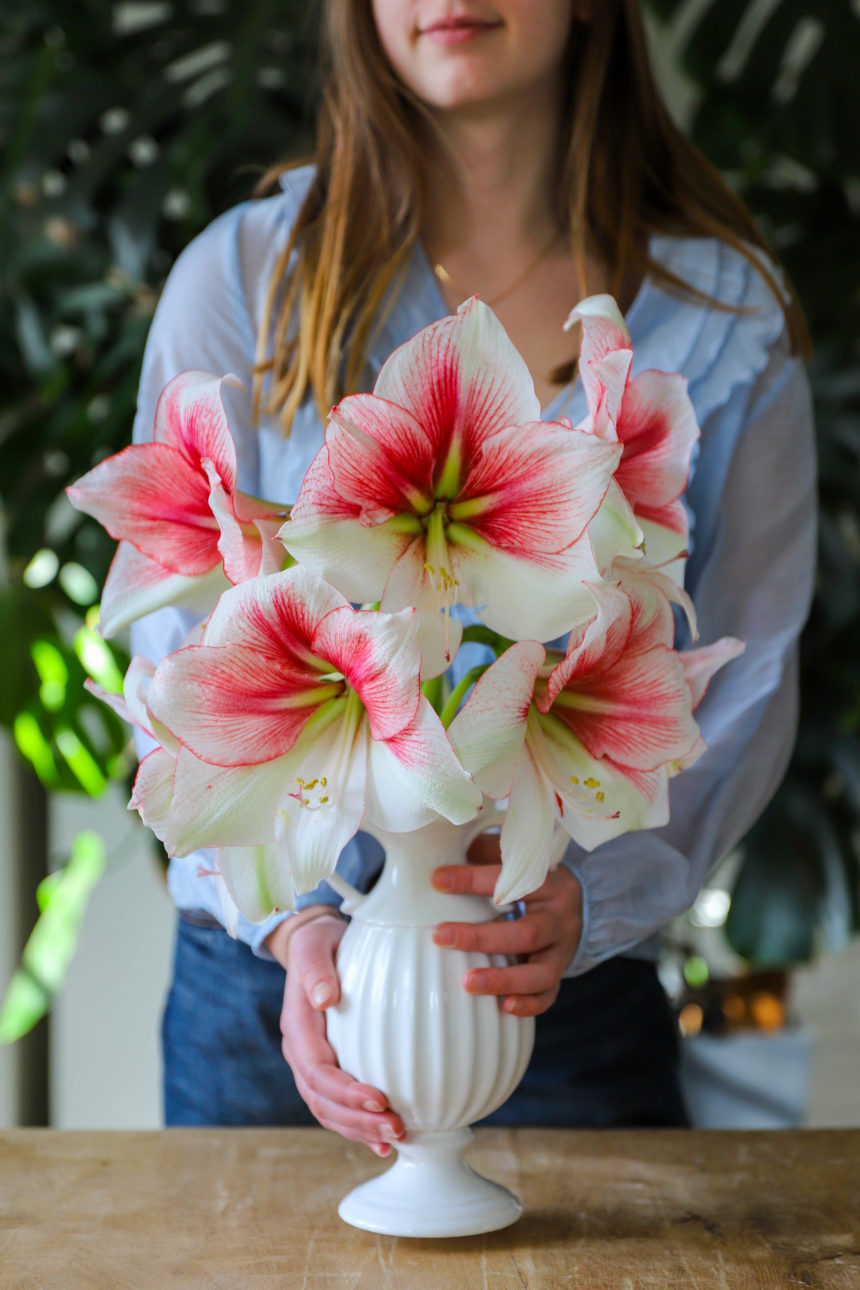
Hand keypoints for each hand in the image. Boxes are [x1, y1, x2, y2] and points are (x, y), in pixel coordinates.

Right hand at [266, 911, 405, 1156]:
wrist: (316, 945)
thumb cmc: (320, 943)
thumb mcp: (315, 946)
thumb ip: (318, 969)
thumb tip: (327, 997)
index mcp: (298, 1027)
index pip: (318, 1071)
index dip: (346, 1092)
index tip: (380, 1099)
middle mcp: (300, 1052)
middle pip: (322, 1101)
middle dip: (357, 1121)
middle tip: (396, 1129)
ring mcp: (312, 1063)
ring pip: (329, 1110)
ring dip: (360, 1129)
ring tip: (395, 1138)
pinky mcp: (329, 1066)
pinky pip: (338, 1106)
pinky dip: (358, 1126)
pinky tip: (382, 1141)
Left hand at [431, 834, 581, 1016]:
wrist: (575, 903)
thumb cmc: (530, 879)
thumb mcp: (516, 860)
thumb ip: (484, 854)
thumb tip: (438, 849)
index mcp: (549, 882)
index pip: (511, 880)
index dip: (473, 880)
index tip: (437, 880)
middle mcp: (560, 918)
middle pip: (526, 932)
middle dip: (481, 937)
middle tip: (440, 936)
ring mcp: (562, 950)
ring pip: (541, 972)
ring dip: (503, 979)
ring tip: (468, 983)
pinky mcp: (559, 973)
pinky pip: (549, 994)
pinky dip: (529, 1004)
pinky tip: (504, 1007)